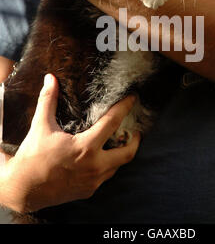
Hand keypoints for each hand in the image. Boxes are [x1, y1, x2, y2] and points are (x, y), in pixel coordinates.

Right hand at [0, 74, 139, 212]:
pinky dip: (108, 165)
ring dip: (121, 153)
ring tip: (119, 143)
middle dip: (135, 140)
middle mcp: (94, 166)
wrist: (22, 190)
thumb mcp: (41, 126)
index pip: (113, 122)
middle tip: (136, 131)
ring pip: (117, 166)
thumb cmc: (32, 158)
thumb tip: (50, 79)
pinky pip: (105, 176)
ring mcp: (93, 181)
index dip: (124, 107)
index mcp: (85, 147)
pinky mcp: (88, 191)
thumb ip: (48, 100)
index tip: (132, 98)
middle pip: (127, 152)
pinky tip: (101, 158)